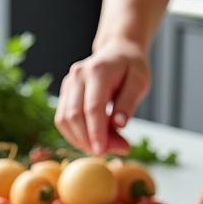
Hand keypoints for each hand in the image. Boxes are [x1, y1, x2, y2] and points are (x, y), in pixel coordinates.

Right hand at [55, 40, 149, 155]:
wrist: (117, 51)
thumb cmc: (131, 67)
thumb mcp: (139, 81)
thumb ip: (129, 102)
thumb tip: (119, 124)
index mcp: (98, 70)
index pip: (93, 108)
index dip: (96, 133)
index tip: (103, 152)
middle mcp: (78, 75)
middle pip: (74, 116)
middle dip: (88, 140)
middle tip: (108, 152)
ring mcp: (68, 83)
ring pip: (64, 120)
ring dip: (80, 140)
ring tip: (103, 146)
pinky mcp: (65, 93)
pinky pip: (63, 120)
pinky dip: (75, 135)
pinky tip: (92, 139)